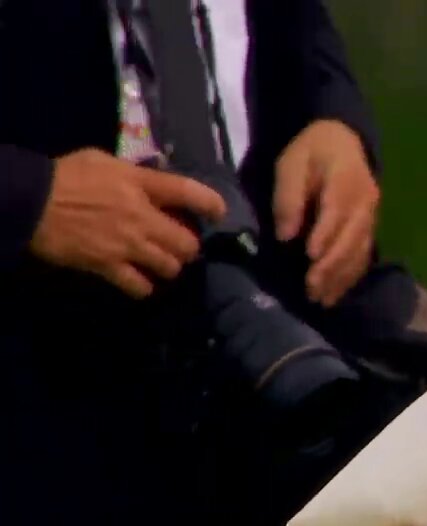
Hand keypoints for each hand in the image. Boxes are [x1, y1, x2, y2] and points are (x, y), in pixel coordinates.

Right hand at [29, 149, 226, 298]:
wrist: (30, 202)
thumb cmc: (65, 175)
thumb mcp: (104, 161)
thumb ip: (134, 173)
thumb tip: (154, 180)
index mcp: (141, 185)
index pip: (189, 192)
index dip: (212, 204)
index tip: (219, 213)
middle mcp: (142, 217)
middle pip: (188, 243)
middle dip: (188, 246)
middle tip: (179, 244)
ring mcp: (127, 245)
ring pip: (170, 267)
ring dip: (169, 266)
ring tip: (160, 262)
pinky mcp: (109, 266)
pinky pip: (140, 286)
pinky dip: (144, 286)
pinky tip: (140, 281)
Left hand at [273, 119, 378, 307]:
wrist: (343, 139)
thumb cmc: (311, 151)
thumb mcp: (291, 164)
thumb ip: (289, 197)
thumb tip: (286, 235)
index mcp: (346, 179)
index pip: (337, 211)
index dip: (326, 235)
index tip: (310, 257)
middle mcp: (366, 201)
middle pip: (352, 237)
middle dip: (332, 265)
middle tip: (311, 288)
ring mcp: (371, 217)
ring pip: (360, 251)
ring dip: (341, 277)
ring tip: (321, 299)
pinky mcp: (369, 229)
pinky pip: (363, 256)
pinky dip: (350, 277)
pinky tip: (335, 294)